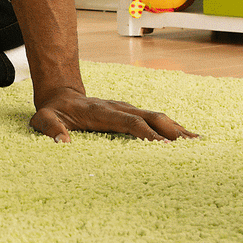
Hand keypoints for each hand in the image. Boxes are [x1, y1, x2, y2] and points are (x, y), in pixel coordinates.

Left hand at [30, 87, 196, 142]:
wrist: (60, 95)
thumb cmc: (53, 111)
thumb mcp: (43, 119)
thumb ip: (51, 128)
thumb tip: (62, 142)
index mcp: (101, 111)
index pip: (129, 122)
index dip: (147, 133)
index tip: (164, 146)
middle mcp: (118, 107)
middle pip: (150, 117)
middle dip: (171, 130)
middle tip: (193, 145)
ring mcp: (126, 109)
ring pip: (156, 117)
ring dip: (177, 129)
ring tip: (199, 142)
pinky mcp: (130, 113)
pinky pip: (154, 120)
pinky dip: (172, 127)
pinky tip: (186, 137)